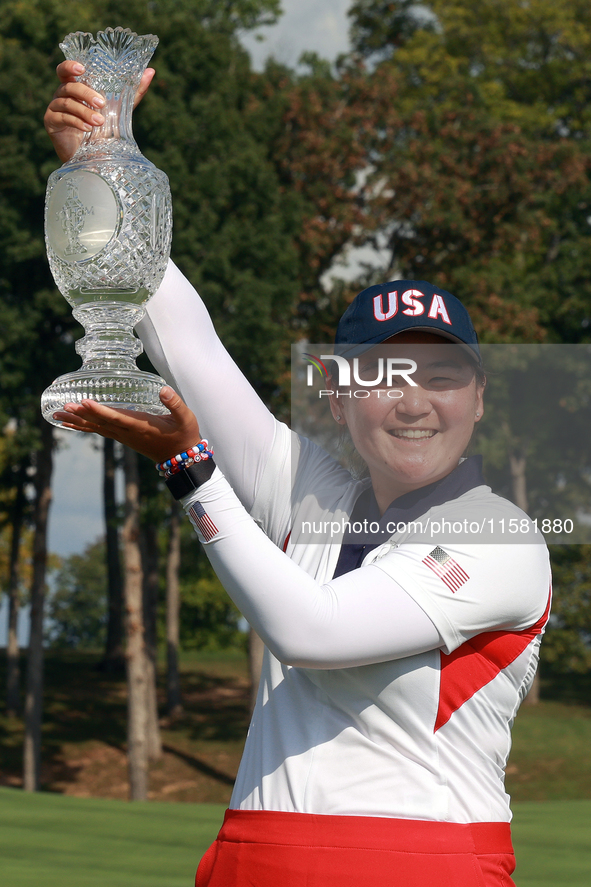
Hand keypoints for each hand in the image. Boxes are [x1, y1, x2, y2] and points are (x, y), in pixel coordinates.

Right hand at [44, 60, 154, 162]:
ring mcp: (54, 108)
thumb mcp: (120, 109)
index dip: (70, 66)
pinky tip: (88, 129)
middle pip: (69, 86)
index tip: (82, 68)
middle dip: (86, 93)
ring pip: (67, 102)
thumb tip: (150, 71)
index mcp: (74, 87)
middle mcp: (61, 94)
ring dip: (85, 112)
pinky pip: (62, 117)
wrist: (92, 155)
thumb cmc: (103, 129)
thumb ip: (133, 91)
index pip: (65, 70)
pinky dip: (77, 122)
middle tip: (102, 104)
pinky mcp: (51, 122)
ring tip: (100, 122)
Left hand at [52, 387, 202, 462]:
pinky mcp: (123, 437)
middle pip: (100, 423)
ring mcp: (124, 436)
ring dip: (77, 421)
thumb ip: (175, 404)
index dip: (100, 410)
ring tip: (57, 414)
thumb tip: (163, 389)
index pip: (117, 417)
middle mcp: (129, 433)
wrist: (182, 458)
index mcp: (141, 426)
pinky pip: (99, 431)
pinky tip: (70, 424)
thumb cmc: (184, 435)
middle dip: (81, 414)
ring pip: (96, 428)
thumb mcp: (186, 418)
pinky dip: (83, 427)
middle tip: (63, 406)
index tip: (84, 402)